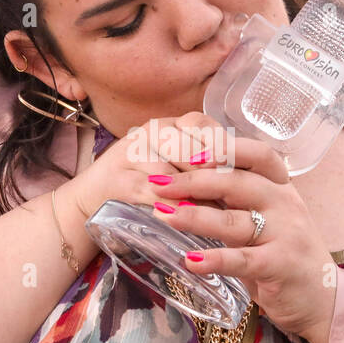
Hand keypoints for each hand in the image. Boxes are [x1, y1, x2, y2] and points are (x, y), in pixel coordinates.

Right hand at [64, 110, 225, 223]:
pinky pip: (150, 192)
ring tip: (217, 214)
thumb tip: (251, 178)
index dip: (223, 146)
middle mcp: (150, 132)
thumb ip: (206, 165)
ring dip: (194, 195)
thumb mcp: (177, 167)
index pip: (202, 124)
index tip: (240, 169)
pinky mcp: (116, 180)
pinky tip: (187, 218)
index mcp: (169, 124)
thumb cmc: (146, 184)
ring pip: (170, 171)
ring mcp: (130, 154)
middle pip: (189, 148)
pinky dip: (171, 207)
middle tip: (234, 198)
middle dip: (213, 175)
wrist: (93, 199)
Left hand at [128, 114, 336, 342]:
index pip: (256, 154)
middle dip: (192, 180)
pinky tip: (191, 261)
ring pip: (234, 219)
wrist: (323, 299)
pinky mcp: (281, 265)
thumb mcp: (264, 220)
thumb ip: (234, 202)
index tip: (186, 147)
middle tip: (156, 183)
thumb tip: (182, 184)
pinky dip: (216, 259)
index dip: (222, 147)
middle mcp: (285, 204)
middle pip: (236, 182)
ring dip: (194, 216)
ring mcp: (286, 234)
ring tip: (162, 213)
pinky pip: (244, 259)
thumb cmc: (283, 255)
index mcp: (281, 187)